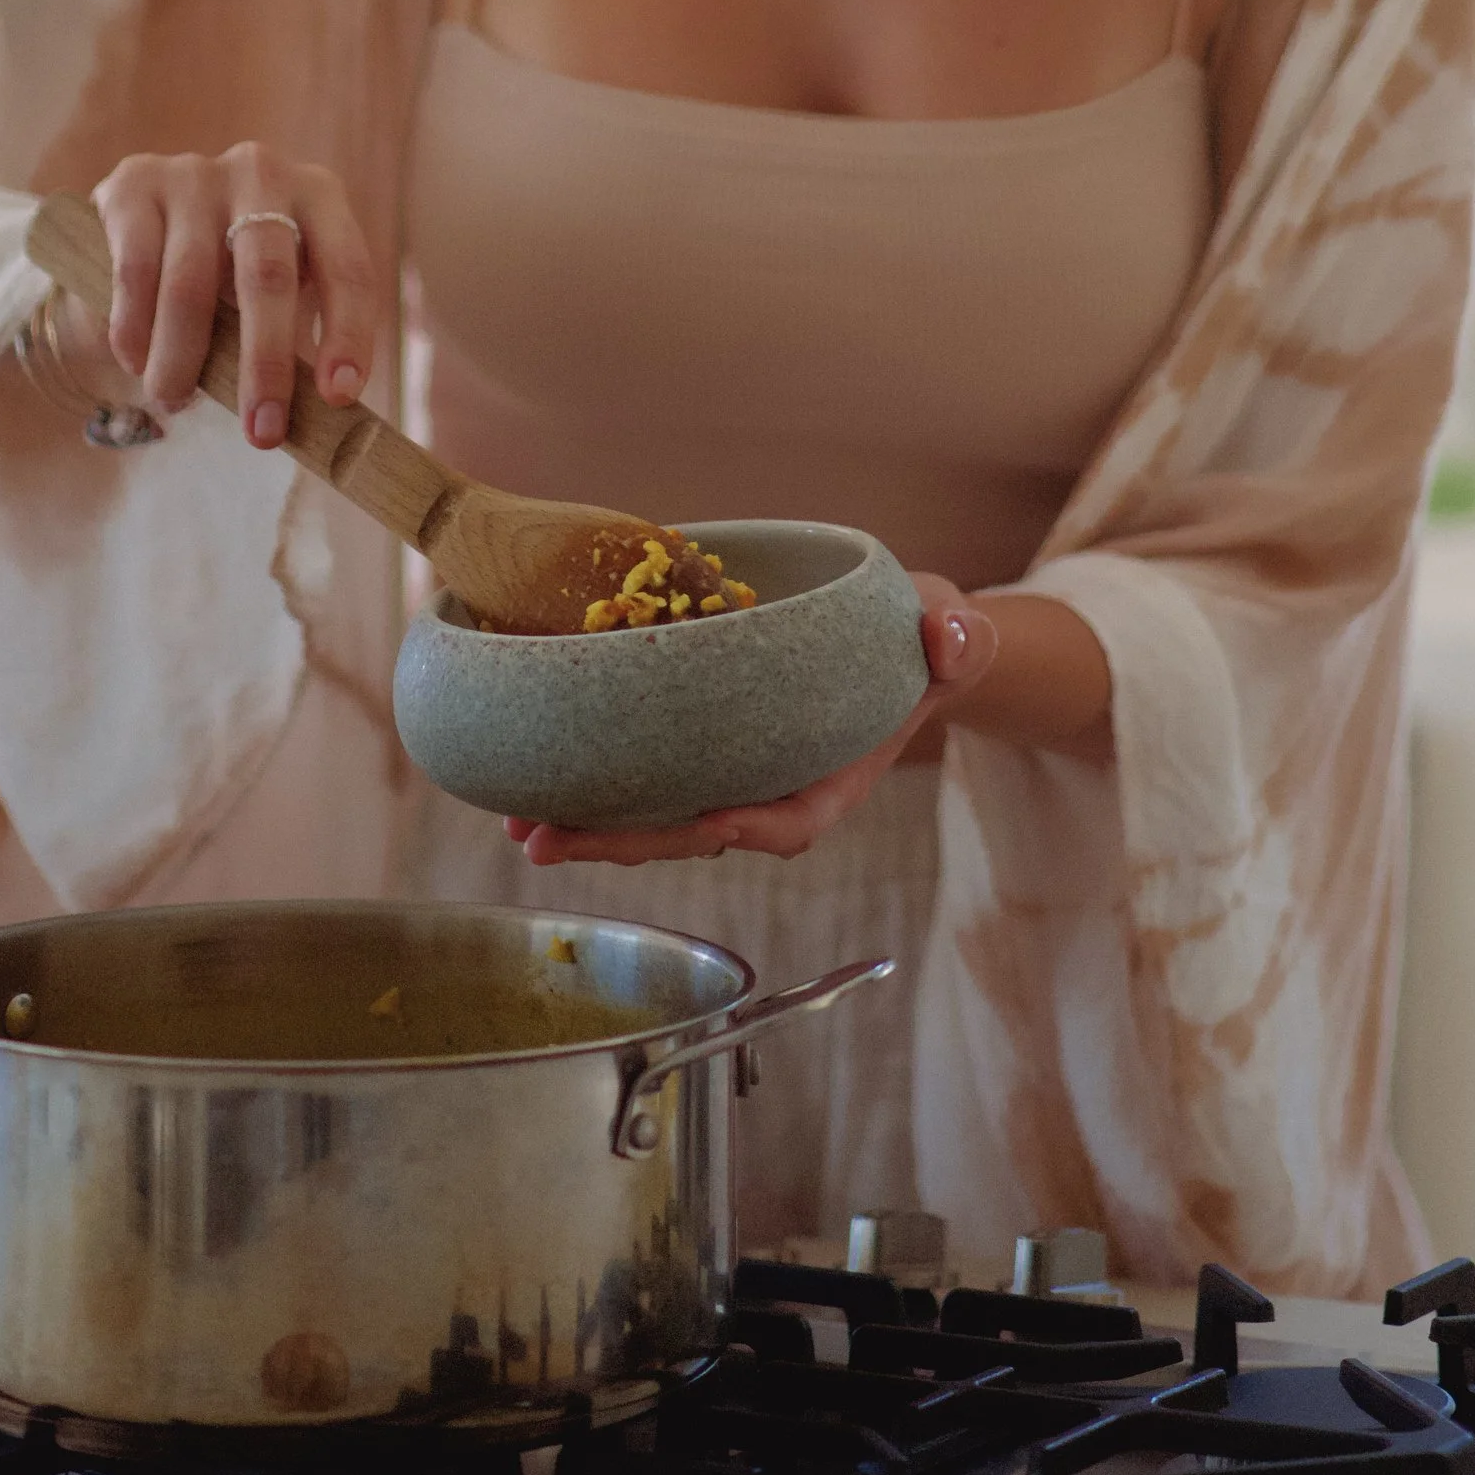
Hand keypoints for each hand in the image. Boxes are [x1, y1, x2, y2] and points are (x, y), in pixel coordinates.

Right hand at [84, 146, 382, 443]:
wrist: (145, 218)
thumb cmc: (229, 271)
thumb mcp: (272, 293)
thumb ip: (291, 340)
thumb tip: (314, 422)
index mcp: (319, 198)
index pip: (348, 269)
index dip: (348, 334)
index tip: (339, 398)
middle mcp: (263, 173)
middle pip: (268, 278)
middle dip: (266, 364)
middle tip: (261, 432)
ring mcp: (196, 173)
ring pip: (191, 283)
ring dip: (183, 359)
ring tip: (174, 402)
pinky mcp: (135, 182)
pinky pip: (135, 271)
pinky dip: (135, 329)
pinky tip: (135, 363)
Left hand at [503, 575, 1001, 865]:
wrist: (894, 639)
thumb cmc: (922, 639)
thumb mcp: (953, 631)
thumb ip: (956, 639)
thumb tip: (947, 639)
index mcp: (830, 781)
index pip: (786, 821)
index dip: (745, 827)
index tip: (710, 820)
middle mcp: (769, 790)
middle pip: (694, 831)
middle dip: (621, 842)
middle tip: (543, 840)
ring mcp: (728, 772)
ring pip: (655, 814)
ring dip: (586, 824)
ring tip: (517, 824)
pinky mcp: (696, 744)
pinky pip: (642, 772)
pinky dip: (589, 778)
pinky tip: (532, 776)